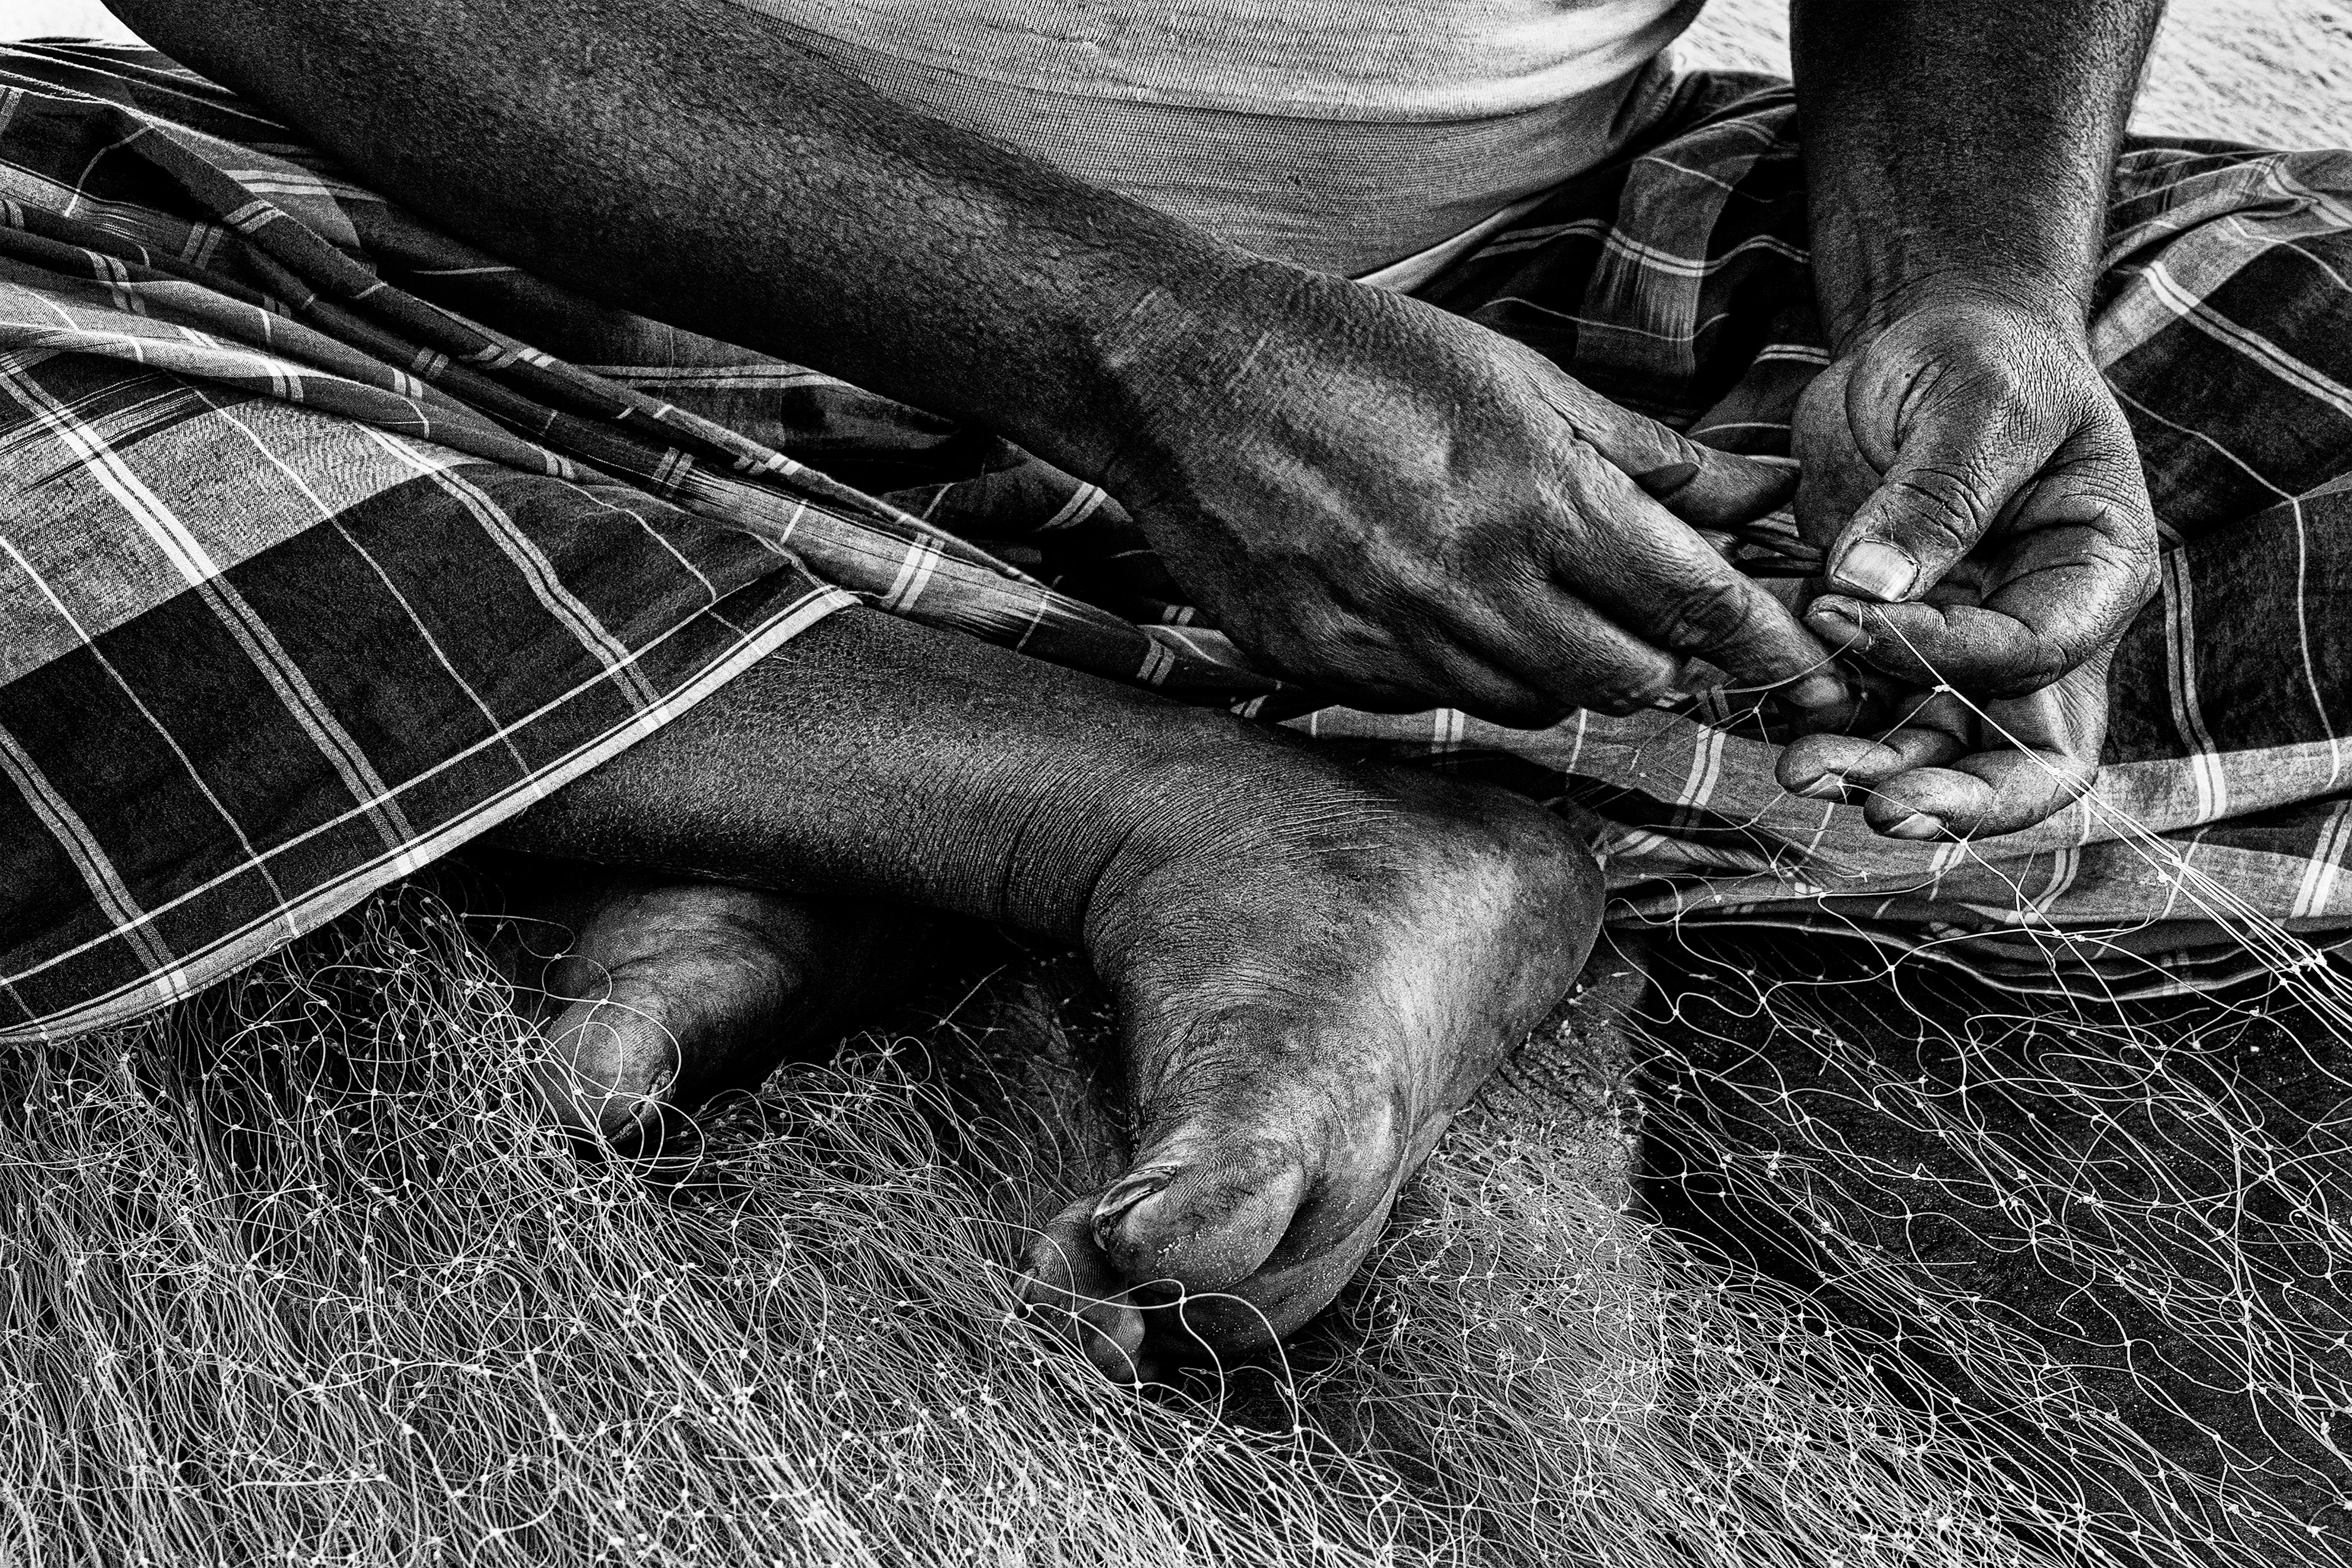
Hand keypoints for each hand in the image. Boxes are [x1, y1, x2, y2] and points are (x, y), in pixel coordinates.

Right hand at [1085, 262, 1848, 727]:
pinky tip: (1436, 607)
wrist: (1188, 381)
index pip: (1690, 603)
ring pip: (1531, 705)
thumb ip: (1639, 449)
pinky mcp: (1328, 668)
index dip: (1758, 641)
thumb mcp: (1512, 372)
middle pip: (1624, 683)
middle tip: (1648, 621)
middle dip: (1658, 662)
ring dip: (1557, 667)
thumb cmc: (1354, 356)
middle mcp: (1471, 581)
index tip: (1797, 659)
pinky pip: (1434, 702)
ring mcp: (1394, 637)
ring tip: (1524, 597)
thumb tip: (1750, 492)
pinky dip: (1463, 670)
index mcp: (1533, 492)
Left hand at [1787, 289, 2153, 834]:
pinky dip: (1819, 725)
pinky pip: (1860, 712)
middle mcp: (2034, 634)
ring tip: (1801, 768)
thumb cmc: (1982, 360)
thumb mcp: (1979, 402)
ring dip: (1870, 772)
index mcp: (2092, 576)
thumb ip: (1938, 492)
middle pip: (2020, 758)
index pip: (2034, 656)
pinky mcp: (1883, 646)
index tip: (1851, 611)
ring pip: (1931, 751)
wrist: (1924, 349)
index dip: (1946, 655)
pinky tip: (1770, 720)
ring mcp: (1957, 651)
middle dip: (1953, 794)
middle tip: (1878, 806)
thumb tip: (1871, 585)